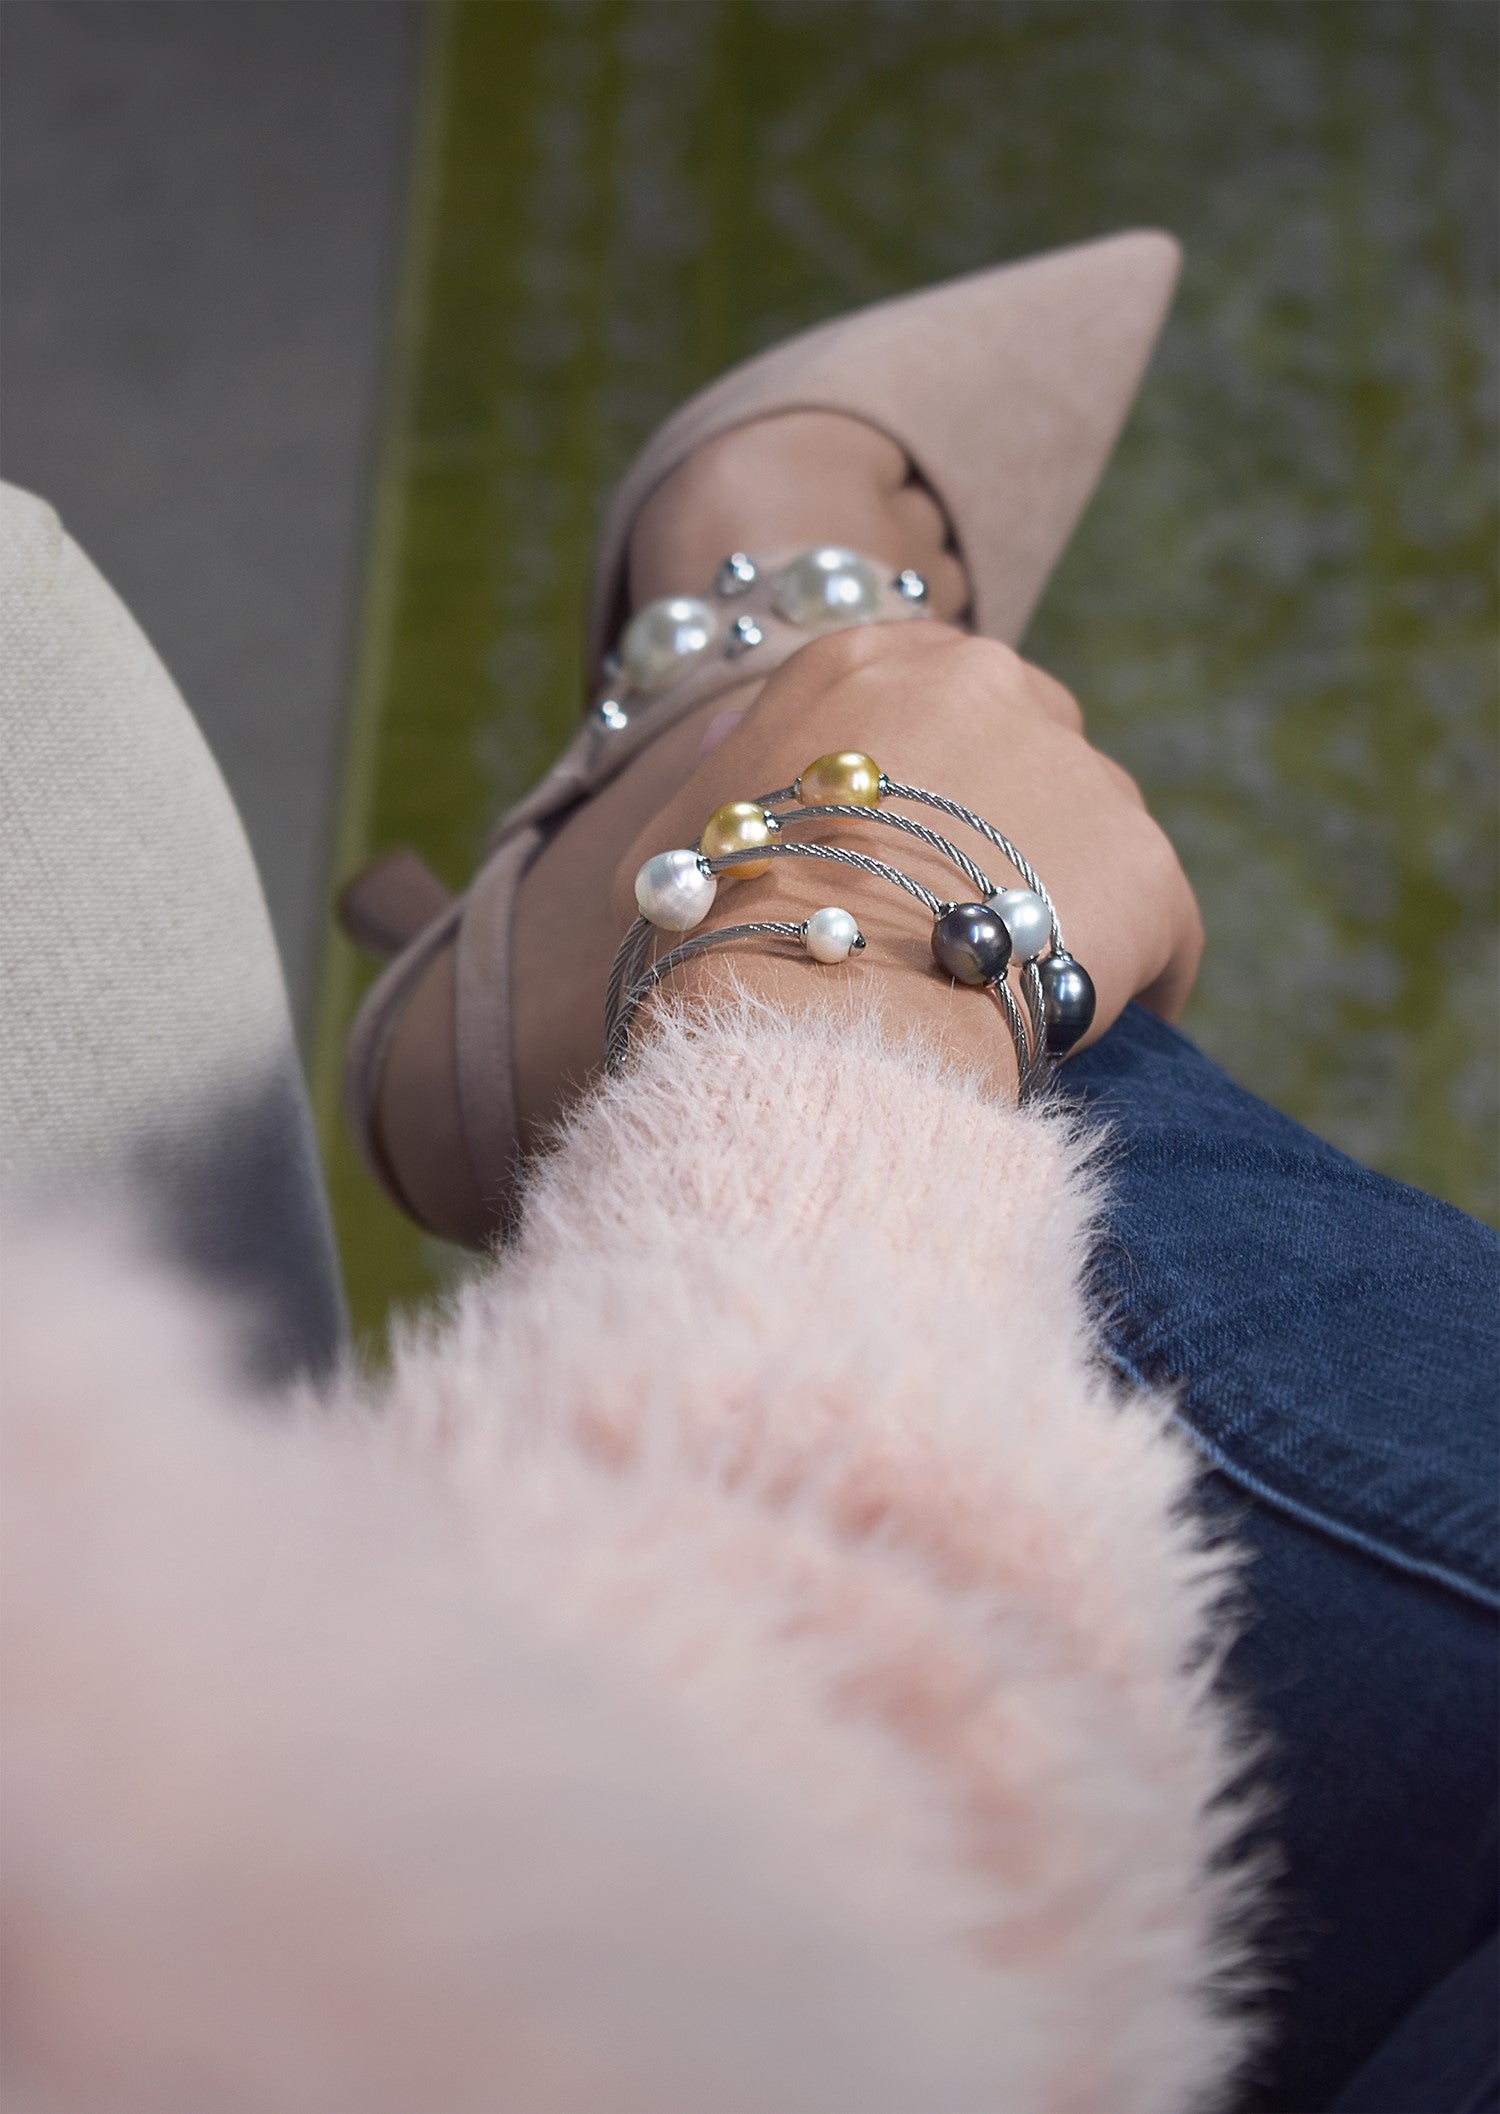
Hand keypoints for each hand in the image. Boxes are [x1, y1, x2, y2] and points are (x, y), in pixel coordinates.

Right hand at [614, 623, 1201, 1088]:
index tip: (926, 847)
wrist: (804, 1022)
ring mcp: (1072, 764)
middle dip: (1014, 825)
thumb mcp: (676, 838)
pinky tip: (1112, 1028)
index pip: (935, 689)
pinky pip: (1164, 923)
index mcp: (866, 663)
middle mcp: (983, 681)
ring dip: (1066, 895)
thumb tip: (733, 754)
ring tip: (1023, 986)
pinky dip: (1143, 975)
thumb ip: (722, 782)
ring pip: (1094, 828)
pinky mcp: (1143, 861)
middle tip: (969, 920)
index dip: (936, 774)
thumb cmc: (716, 940)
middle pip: (1030, 741)